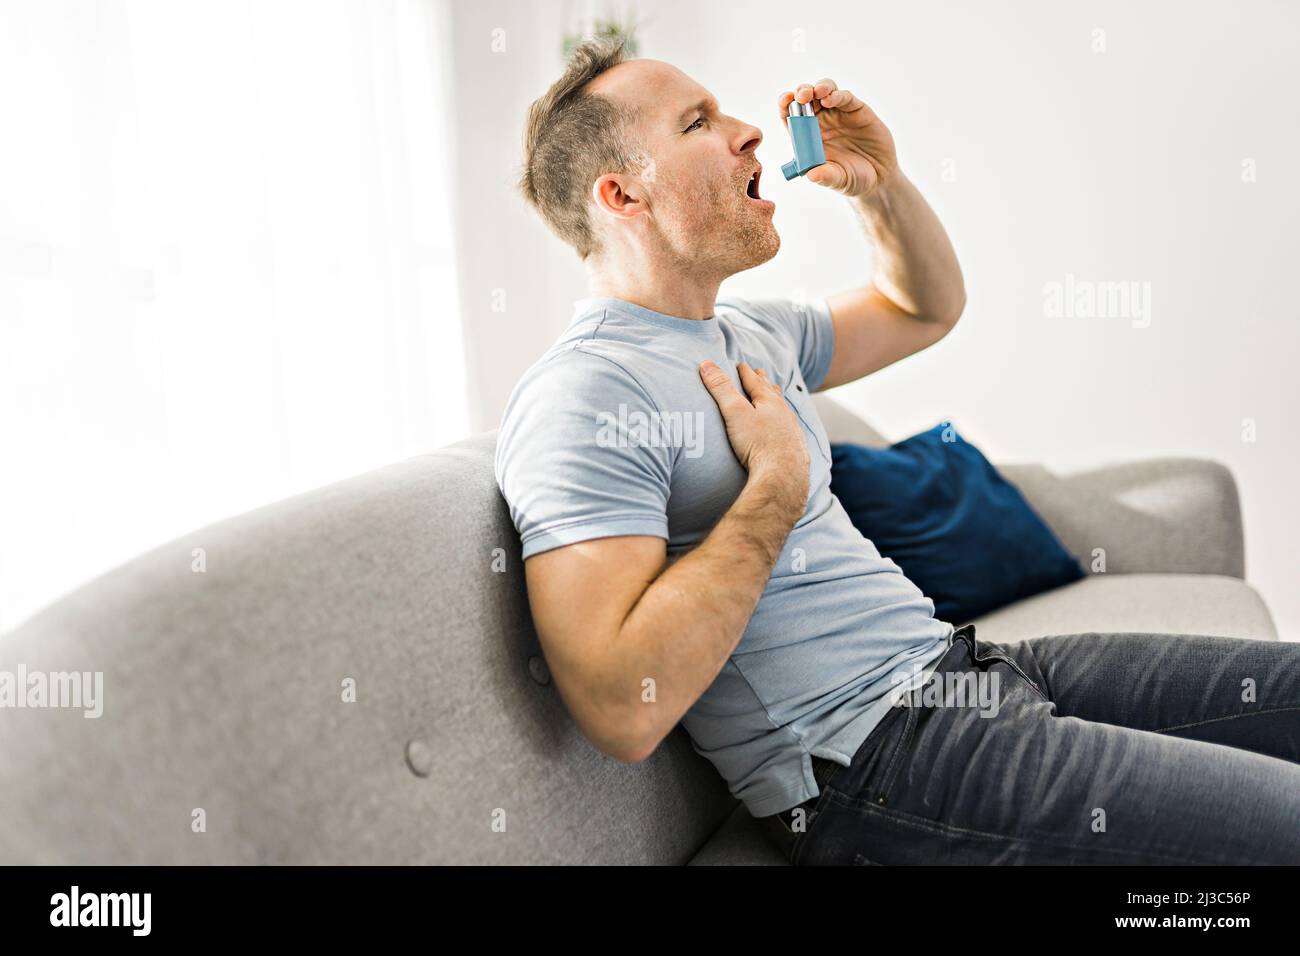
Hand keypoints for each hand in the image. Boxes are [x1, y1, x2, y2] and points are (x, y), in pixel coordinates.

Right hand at [698, 360, 809, 508]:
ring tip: (775, 394)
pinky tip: (784, 426)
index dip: (745, 372)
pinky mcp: (793, 446)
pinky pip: (788, 427)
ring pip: (783, 408)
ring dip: (776, 399)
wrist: (783, 474)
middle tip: (760, 373)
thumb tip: (706, 364)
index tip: (740, 364)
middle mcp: (783, 412)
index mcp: (768, 400)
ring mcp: (790, 429)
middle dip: (763, 382)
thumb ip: (721, 388)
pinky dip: (783, 420)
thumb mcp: (734, 412)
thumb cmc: (759, 443)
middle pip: (772, 391)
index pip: (754, 381)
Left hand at [778, 78, 898, 198]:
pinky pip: (845, 97)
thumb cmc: (853, 179)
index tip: (785, 100)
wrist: (880, 177)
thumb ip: (826, 177)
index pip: (791, 116)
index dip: (786, 105)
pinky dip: (837, 95)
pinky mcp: (857, 110)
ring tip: (816, 92)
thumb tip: (812, 176)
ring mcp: (839, 113)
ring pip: (826, 91)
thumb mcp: (838, 180)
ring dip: (819, 88)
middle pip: (807, 99)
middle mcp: (821, 121)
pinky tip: (831, 99)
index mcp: (808, 137)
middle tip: (801, 95)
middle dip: (802, 92)